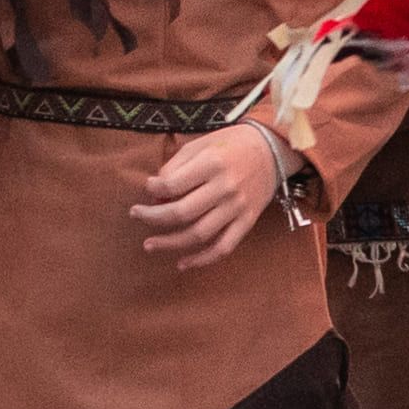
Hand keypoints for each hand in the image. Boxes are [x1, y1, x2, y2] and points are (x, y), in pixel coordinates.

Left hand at [130, 122, 286, 267]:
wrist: (272, 149)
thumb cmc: (231, 144)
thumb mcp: (201, 144)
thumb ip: (176, 166)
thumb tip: (156, 194)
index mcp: (212, 163)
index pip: (173, 184)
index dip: (153, 189)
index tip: (148, 188)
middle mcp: (225, 187)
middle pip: (181, 212)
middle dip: (152, 217)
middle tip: (136, 215)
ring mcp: (237, 207)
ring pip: (198, 234)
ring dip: (170, 243)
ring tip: (149, 244)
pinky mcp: (247, 221)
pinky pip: (223, 247)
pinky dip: (202, 260)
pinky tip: (182, 263)